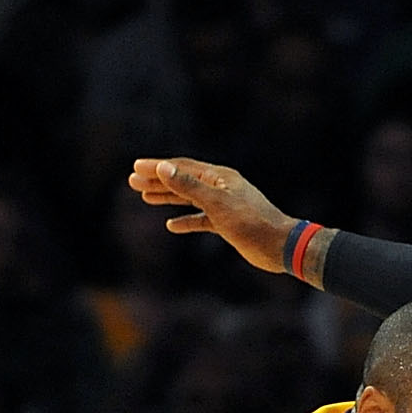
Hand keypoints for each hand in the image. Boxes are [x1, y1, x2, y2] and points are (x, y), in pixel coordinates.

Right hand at [126, 158, 297, 274]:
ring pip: (190, 198)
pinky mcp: (227, 224)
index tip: (135, 167)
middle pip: (183, 180)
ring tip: (145, 196)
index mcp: (219, 177)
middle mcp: (220, 187)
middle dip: (157, 180)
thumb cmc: (251, 222)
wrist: (279, 245)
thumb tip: (163, 167)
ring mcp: (224, 205)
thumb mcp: (216, 203)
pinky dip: (186, 221)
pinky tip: (172, 226)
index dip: (157, 167)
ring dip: (168, 197)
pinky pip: (201, 219)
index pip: (182, 168)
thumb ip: (188, 186)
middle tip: (132, 181)